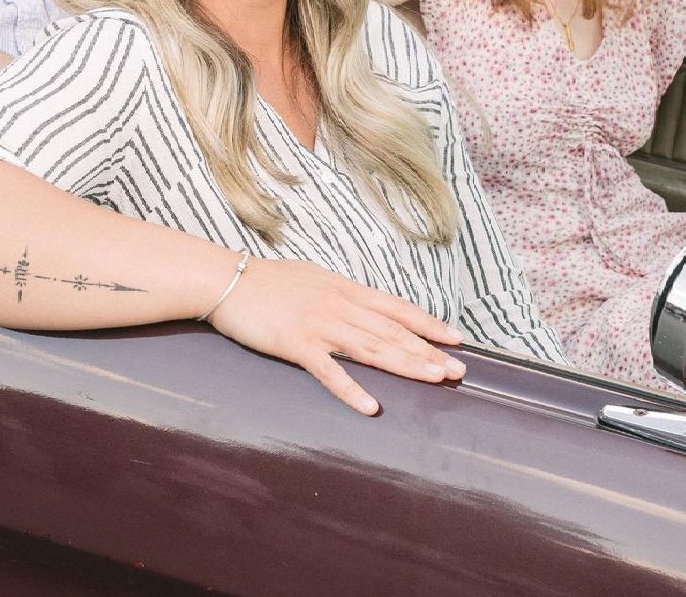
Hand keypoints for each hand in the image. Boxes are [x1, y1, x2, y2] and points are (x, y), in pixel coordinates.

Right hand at [205, 257, 464, 415]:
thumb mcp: (313, 278)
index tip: (455, 338)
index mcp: (344, 289)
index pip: (396, 308)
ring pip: (371, 348)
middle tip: (458, 371)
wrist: (227, 280)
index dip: (428, 324)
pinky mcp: (296, 344)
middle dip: (428, 351)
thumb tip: (364, 305)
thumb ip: (340, 293)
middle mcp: (339, 305)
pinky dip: (351, 390)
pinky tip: (371, 407)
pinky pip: (329, 372)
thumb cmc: (268, 280)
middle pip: (392, 331)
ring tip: (435, 380)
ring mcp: (319, 325)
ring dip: (406, 365)